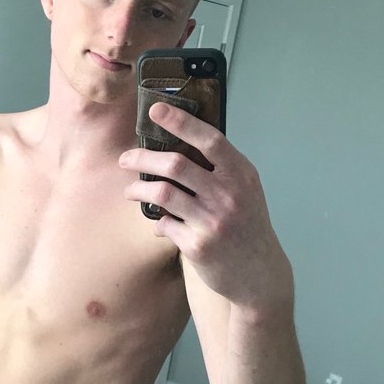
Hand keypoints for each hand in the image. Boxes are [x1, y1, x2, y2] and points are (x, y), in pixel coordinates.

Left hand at [119, 102, 292, 311]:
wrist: (258, 273)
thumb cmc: (247, 226)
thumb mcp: (245, 191)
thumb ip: (220, 169)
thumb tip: (178, 147)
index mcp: (241, 175)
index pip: (209, 140)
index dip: (181, 122)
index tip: (156, 110)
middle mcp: (228, 195)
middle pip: (175, 165)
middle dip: (142, 158)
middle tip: (125, 159)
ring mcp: (212, 221)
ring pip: (162, 194)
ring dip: (138, 190)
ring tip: (130, 191)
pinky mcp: (197, 246)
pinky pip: (165, 224)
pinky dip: (157, 222)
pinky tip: (157, 223)